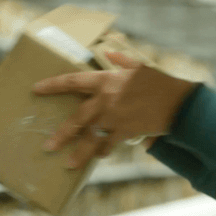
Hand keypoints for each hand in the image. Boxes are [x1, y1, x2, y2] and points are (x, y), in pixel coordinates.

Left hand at [33, 52, 197, 169]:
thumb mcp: (141, 66)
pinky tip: (98, 156)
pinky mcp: (125, 132)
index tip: (37, 89)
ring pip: (90, 137)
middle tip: (48, 146)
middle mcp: (106, 100)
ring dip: (79, 152)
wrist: (179, 103)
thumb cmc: (160, 82)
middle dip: (61, 134)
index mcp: (107, 80)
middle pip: (77, 119)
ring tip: (68, 163)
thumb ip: (122, 60)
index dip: (53, 85)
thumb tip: (109, 52)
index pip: (73, 81)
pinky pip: (108, 144)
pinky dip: (103, 150)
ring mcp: (114, 118)